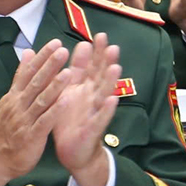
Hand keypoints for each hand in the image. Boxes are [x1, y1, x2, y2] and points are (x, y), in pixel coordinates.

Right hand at [0, 42, 68, 185]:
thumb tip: (28, 52)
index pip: (28, 72)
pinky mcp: (31, 136)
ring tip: (68, 72)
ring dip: (55, 86)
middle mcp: (18, 105)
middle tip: (62, 50)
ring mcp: (24, 120)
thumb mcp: (11, 100)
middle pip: (35, 82)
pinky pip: (44, 121)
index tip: (55, 43)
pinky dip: (55, 111)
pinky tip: (67, 101)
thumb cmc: (6, 129)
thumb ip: (21, 77)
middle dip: (49, 66)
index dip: (42, 57)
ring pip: (41, 100)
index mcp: (14, 96)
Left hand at [50, 35, 122, 185]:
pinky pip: (100, 117)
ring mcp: (94, 112)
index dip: (96, 53)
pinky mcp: (93, 128)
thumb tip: (82, 45)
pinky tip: (112, 99)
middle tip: (112, 46)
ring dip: (110, 81)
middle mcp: (91, 97)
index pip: (91, 66)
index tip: (99, 36)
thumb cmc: (70, 119)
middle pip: (100, 76)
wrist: (73, 150)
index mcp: (83, 88)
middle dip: (106, 62)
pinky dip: (106, 109)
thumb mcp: (69, 90)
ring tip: (115, 68)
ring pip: (104, 93)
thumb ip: (75, 69)